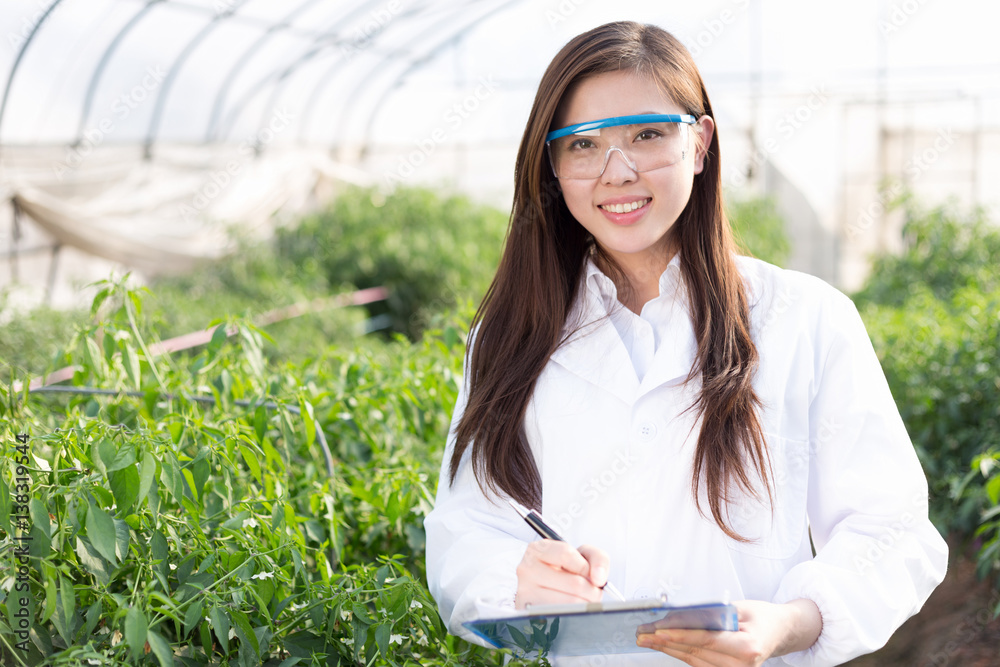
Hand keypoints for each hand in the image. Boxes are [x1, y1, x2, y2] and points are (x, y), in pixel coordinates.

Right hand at [515, 540, 609, 608]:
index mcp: (538, 550)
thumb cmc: (563, 570)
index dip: (586, 567)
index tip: (590, 574)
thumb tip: (598, 578)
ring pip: (571, 602)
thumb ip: (597, 558)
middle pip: (574, 583)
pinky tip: (570, 609)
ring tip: (582, 600)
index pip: (566, 554)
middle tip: (591, 592)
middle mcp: (527, 569)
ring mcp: (526, 592)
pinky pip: (562, 616)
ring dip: (585, 604)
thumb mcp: (580, 555)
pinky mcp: (529, 612)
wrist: (541, 588)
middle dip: (592, 591)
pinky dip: (573, 614)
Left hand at [635, 599, 821, 665]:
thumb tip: (682, 615)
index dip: (679, 635)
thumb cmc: (762, 617)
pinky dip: (682, 654)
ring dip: (670, 650)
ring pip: (694, 661)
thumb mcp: (740, 607)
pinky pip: (700, 664)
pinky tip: (667, 646)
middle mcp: (742, 665)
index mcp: (747, 647)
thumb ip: (713, 614)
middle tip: (644, 633)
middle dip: (667, 642)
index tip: (658, 630)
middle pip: (696, 652)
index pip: (705, 640)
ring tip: (648, 640)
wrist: (781, 631)